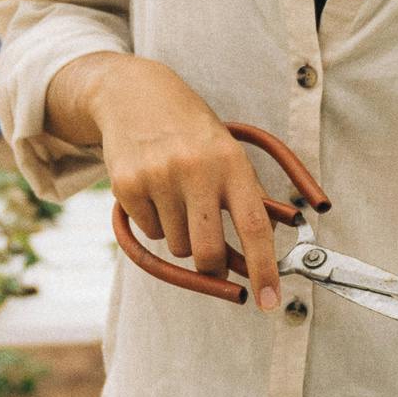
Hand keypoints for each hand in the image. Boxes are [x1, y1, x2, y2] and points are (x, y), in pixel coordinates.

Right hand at [52, 55, 284, 310]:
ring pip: (176, 246)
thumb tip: (256, 256)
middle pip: (207, 251)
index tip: (270, 301)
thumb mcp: (227, 152)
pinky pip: (150, 231)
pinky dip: (156, 221)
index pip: (254, 227)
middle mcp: (196, 170)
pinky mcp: (127, 185)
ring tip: (179, 197)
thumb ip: (244, 198)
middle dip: (212, 266)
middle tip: (212, 259)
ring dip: (181, 235)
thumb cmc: (192, 131)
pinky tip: (156, 189)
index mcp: (231, 163)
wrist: (135, 94)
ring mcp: (159, 178)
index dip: (264, 269)